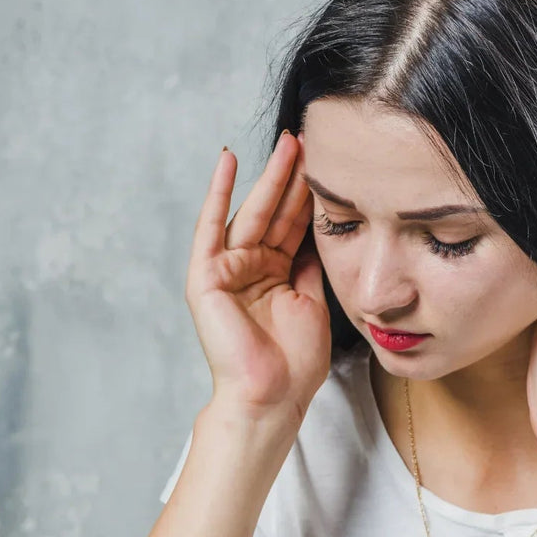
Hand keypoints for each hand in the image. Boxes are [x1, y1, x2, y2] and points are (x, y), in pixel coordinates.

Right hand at [184, 131, 329, 427]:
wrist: (273, 396)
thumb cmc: (294, 363)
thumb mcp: (314, 304)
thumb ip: (311, 265)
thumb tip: (321, 230)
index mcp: (276, 277)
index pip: (294, 226)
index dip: (311, 196)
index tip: (330, 164)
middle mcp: (250, 269)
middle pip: (275, 213)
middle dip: (292, 177)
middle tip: (310, 140)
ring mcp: (227, 270)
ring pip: (251, 214)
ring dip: (269, 177)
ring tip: (289, 143)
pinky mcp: (206, 276)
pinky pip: (211, 227)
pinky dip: (218, 193)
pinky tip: (229, 161)